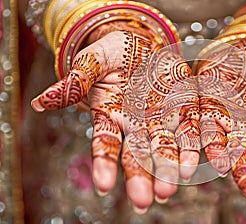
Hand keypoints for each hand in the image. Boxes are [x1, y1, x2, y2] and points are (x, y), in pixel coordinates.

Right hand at [31, 30, 199, 210]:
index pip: (105, 143)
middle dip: (141, 177)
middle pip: (138, 154)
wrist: (141, 43)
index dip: (104, 163)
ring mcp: (161, 118)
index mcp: (110, 115)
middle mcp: (136, 124)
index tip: (104, 186)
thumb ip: (75, 82)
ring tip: (171, 189)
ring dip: (169, 168)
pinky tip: (198, 165)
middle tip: (144, 201)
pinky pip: (191, 128)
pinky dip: (194, 146)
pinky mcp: (184, 106)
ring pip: (166, 147)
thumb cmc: (112, 54)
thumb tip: (39, 102)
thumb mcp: (92, 62)